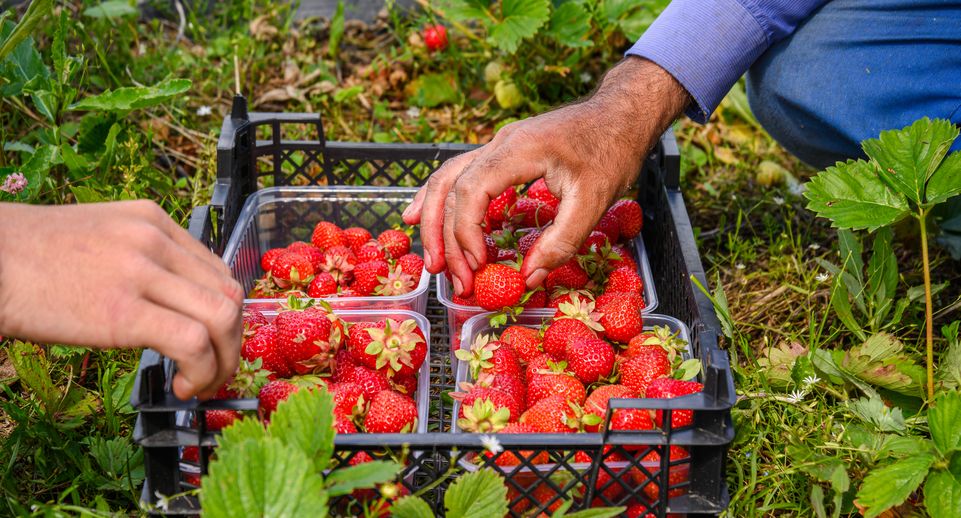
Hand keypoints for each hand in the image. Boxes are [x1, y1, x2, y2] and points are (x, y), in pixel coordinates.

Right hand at [0, 200, 243, 400]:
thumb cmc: (31, 258)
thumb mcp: (101, 236)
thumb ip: (143, 257)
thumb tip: (174, 299)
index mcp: (152, 221)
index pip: (217, 271)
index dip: (225, 315)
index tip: (215, 343)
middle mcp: (155, 240)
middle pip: (229, 295)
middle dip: (232, 342)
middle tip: (216, 371)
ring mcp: (141, 272)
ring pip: (221, 318)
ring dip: (223, 362)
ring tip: (201, 384)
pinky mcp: (123, 311)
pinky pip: (192, 342)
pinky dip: (201, 371)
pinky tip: (181, 386)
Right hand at [402, 57, 688, 295]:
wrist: (622, 113)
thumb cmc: (612, 150)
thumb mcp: (595, 201)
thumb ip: (562, 241)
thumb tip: (530, 277)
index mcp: (517, 150)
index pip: (471, 192)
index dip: (466, 233)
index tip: (478, 266)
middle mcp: (499, 144)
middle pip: (450, 189)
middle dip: (444, 237)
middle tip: (450, 278)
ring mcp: (498, 146)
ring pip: (447, 180)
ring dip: (434, 221)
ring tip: (432, 260)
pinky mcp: (504, 154)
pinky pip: (459, 175)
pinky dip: (440, 199)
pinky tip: (422, 216)